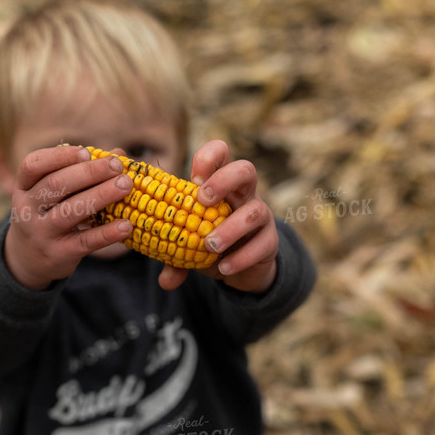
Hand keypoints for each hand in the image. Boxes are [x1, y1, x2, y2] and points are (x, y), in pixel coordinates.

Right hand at [4, 146, 133, 289]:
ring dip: (101, 195)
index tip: (87, 152)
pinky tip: (126, 225)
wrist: (30, 259)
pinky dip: (107, 233)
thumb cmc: (50, 213)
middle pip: (55, 185)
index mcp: (24, 186)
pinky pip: (85, 241)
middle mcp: (27, 208)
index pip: (33, 165)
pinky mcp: (59, 254)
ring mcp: (41, 233)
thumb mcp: (54, 193)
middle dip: (88, 172)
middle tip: (116, 165)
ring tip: (126, 186)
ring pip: (71, 211)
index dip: (59, 156)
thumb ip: (81, 171)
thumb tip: (119, 154)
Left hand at [158, 140, 278, 292]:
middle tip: (202, 200)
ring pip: (255, 211)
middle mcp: (243, 195)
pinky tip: (223, 268)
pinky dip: (241, 257)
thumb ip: (174, 259)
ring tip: (209, 246)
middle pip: (245, 170)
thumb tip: (165, 281)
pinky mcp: (270, 241)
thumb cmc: (207, 242)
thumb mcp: (186, 246)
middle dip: (224, 180)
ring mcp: (260, 216)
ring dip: (230, 228)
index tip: (192, 179)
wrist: (238, 267)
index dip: (209, 157)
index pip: (220, 153)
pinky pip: (262, 244)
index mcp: (220, 184)